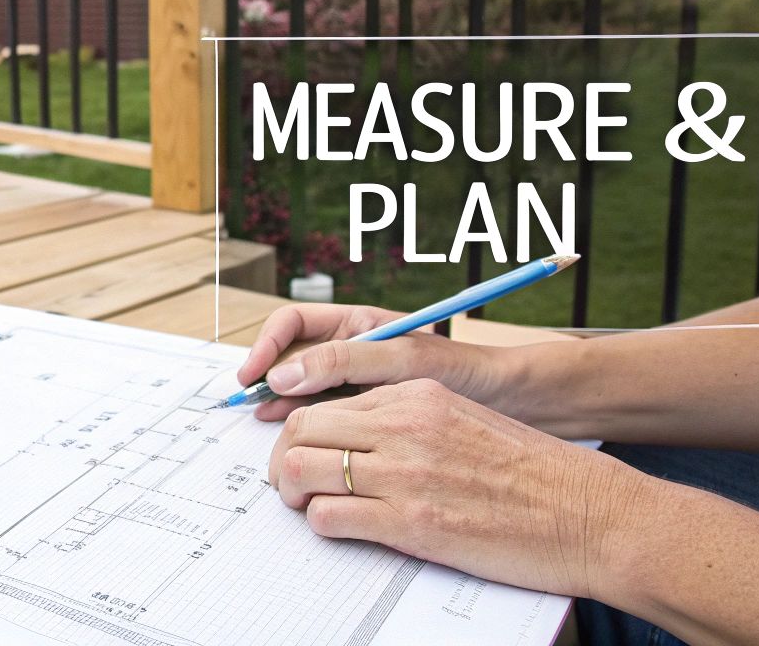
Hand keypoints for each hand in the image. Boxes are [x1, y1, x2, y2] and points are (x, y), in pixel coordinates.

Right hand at [237, 303, 509, 420]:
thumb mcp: (401, 361)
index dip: (267, 344)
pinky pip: (323, 412)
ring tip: (267, 422)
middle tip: (252, 403)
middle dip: (267, 375)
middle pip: (291, 355)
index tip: (253, 373)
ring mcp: (356, 381)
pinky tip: (296, 435)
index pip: (293, 323)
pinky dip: (304, 421)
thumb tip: (286, 374)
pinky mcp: (365, 410)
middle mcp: (350, 348)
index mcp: (356, 323)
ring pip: (303, 387)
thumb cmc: (461, 370)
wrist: (507, 400)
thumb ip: (342, 363)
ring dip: (282, 401)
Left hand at [266, 379, 646, 599]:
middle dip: (285, 455)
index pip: (328, 399)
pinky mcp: (412, 523)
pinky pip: (331, 516)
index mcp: (418, 396)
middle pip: (304, 427)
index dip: (302, 427)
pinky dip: (321, 524)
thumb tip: (362, 436)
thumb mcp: (467, 420)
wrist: (588, 514)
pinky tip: (337, 527)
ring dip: (293, 490)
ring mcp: (406, 474)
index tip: (300, 446)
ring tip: (304, 504)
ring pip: (305, 468)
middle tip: (290, 479)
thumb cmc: (536, 475)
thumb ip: (412, 420)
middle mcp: (405, 426)